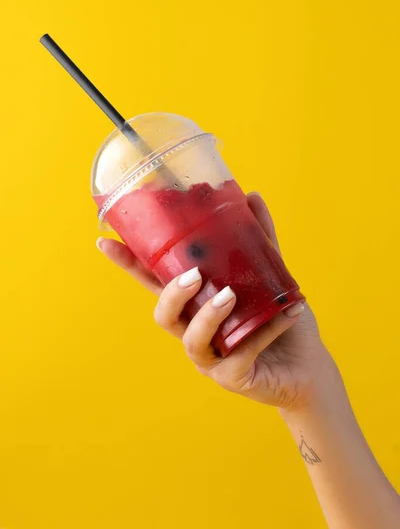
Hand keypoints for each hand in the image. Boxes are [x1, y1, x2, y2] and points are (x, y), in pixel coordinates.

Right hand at [97, 193, 332, 410]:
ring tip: (230, 295)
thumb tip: (251, 196)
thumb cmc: (280, 322)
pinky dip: (263, 332)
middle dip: (172, 294)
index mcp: (196, 305)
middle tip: (194, 275)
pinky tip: (286, 313)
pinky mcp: (234, 377)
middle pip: (163, 315)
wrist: (307, 366)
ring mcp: (211, 358)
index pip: (156, 284)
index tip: (105, 242)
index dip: (129, 265)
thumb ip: (261, 240)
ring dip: (207, 316)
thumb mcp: (271, 275)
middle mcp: (196, 331)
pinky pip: (241, 356)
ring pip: (192, 340)